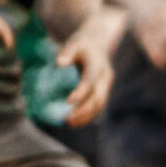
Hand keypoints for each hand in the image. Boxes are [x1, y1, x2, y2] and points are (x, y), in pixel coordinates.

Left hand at [52, 6, 122, 124]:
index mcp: (98, 64)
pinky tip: (75, 122)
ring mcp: (106, 86)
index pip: (91, 80)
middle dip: (84, 110)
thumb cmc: (81, 44)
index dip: (81, 91)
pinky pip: (97, 106)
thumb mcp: (73, 43)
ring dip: (86, 116)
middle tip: (68, 119)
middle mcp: (105, 77)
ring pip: (99, 105)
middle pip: (98, 97)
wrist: (98, 43)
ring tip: (69, 123)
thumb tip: (59, 63)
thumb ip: (67, 52)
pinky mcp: (103, 92)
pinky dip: (87, 115)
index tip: (69, 101)